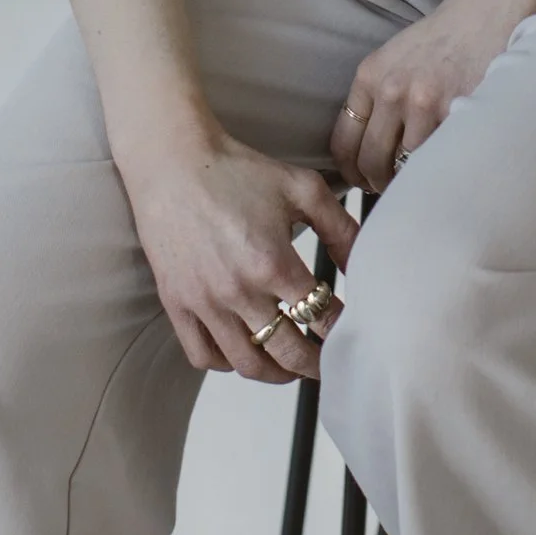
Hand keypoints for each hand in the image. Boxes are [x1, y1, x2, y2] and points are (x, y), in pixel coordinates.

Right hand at [119, 127, 353, 380]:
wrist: (172, 161)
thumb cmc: (237, 171)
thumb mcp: (302, 188)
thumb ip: (341, 228)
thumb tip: (363, 265)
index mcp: (273, 263)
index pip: (321, 318)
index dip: (342, 330)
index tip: (350, 331)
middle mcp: (238, 291)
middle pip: (289, 353)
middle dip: (316, 364)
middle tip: (329, 362)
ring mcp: (204, 302)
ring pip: (247, 364)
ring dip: (277, 373)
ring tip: (291, 366)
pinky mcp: (176, 304)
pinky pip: (203, 356)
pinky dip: (227, 364)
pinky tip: (244, 351)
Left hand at [331, 0, 520, 194]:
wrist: (486, 13)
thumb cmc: (444, 38)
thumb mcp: (396, 58)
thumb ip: (379, 96)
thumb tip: (369, 147)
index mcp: (370, 76)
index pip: (343, 141)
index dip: (350, 171)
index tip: (360, 180)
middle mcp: (391, 90)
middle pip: (369, 160)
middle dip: (377, 183)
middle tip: (389, 190)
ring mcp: (423, 103)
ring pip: (405, 166)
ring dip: (411, 181)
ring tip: (420, 182)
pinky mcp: (456, 110)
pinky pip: (439, 156)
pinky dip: (440, 167)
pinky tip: (444, 167)